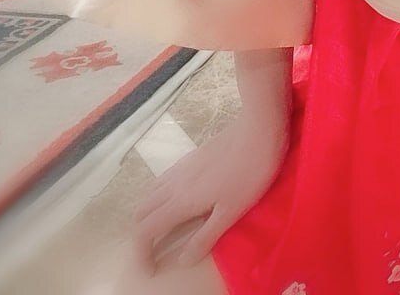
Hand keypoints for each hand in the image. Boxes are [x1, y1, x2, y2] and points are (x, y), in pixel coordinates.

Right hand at [133, 110, 287, 272]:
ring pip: (150, 194)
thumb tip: (183, 260)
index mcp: (181, 201)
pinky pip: (162, 181)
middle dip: (142, 234)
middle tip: (157, 251)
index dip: (141, 254)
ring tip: (166, 228)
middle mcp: (173, 184)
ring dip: (149, 214)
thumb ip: (205, 236)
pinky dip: (159, 197)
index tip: (149, 270)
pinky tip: (179, 200)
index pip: (145, 230)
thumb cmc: (250, 173)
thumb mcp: (231, 211)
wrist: (258, 129)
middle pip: (141, 212)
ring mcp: (180, 168)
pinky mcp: (190, 158)